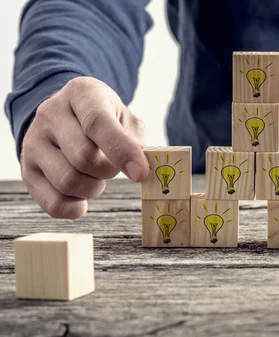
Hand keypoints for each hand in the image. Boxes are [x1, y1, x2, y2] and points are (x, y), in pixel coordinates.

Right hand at [21, 77, 148, 218]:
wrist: (69, 117)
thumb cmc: (107, 120)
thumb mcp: (126, 119)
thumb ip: (137, 141)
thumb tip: (141, 168)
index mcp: (81, 93)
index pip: (97, 123)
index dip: (122, 151)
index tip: (141, 174)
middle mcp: (50, 112)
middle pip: (83, 157)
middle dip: (108, 170)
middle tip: (112, 166)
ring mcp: (33, 141)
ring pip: (68, 181)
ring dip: (93, 188)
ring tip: (96, 176)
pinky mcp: (27, 169)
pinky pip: (53, 203)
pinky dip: (75, 207)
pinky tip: (83, 196)